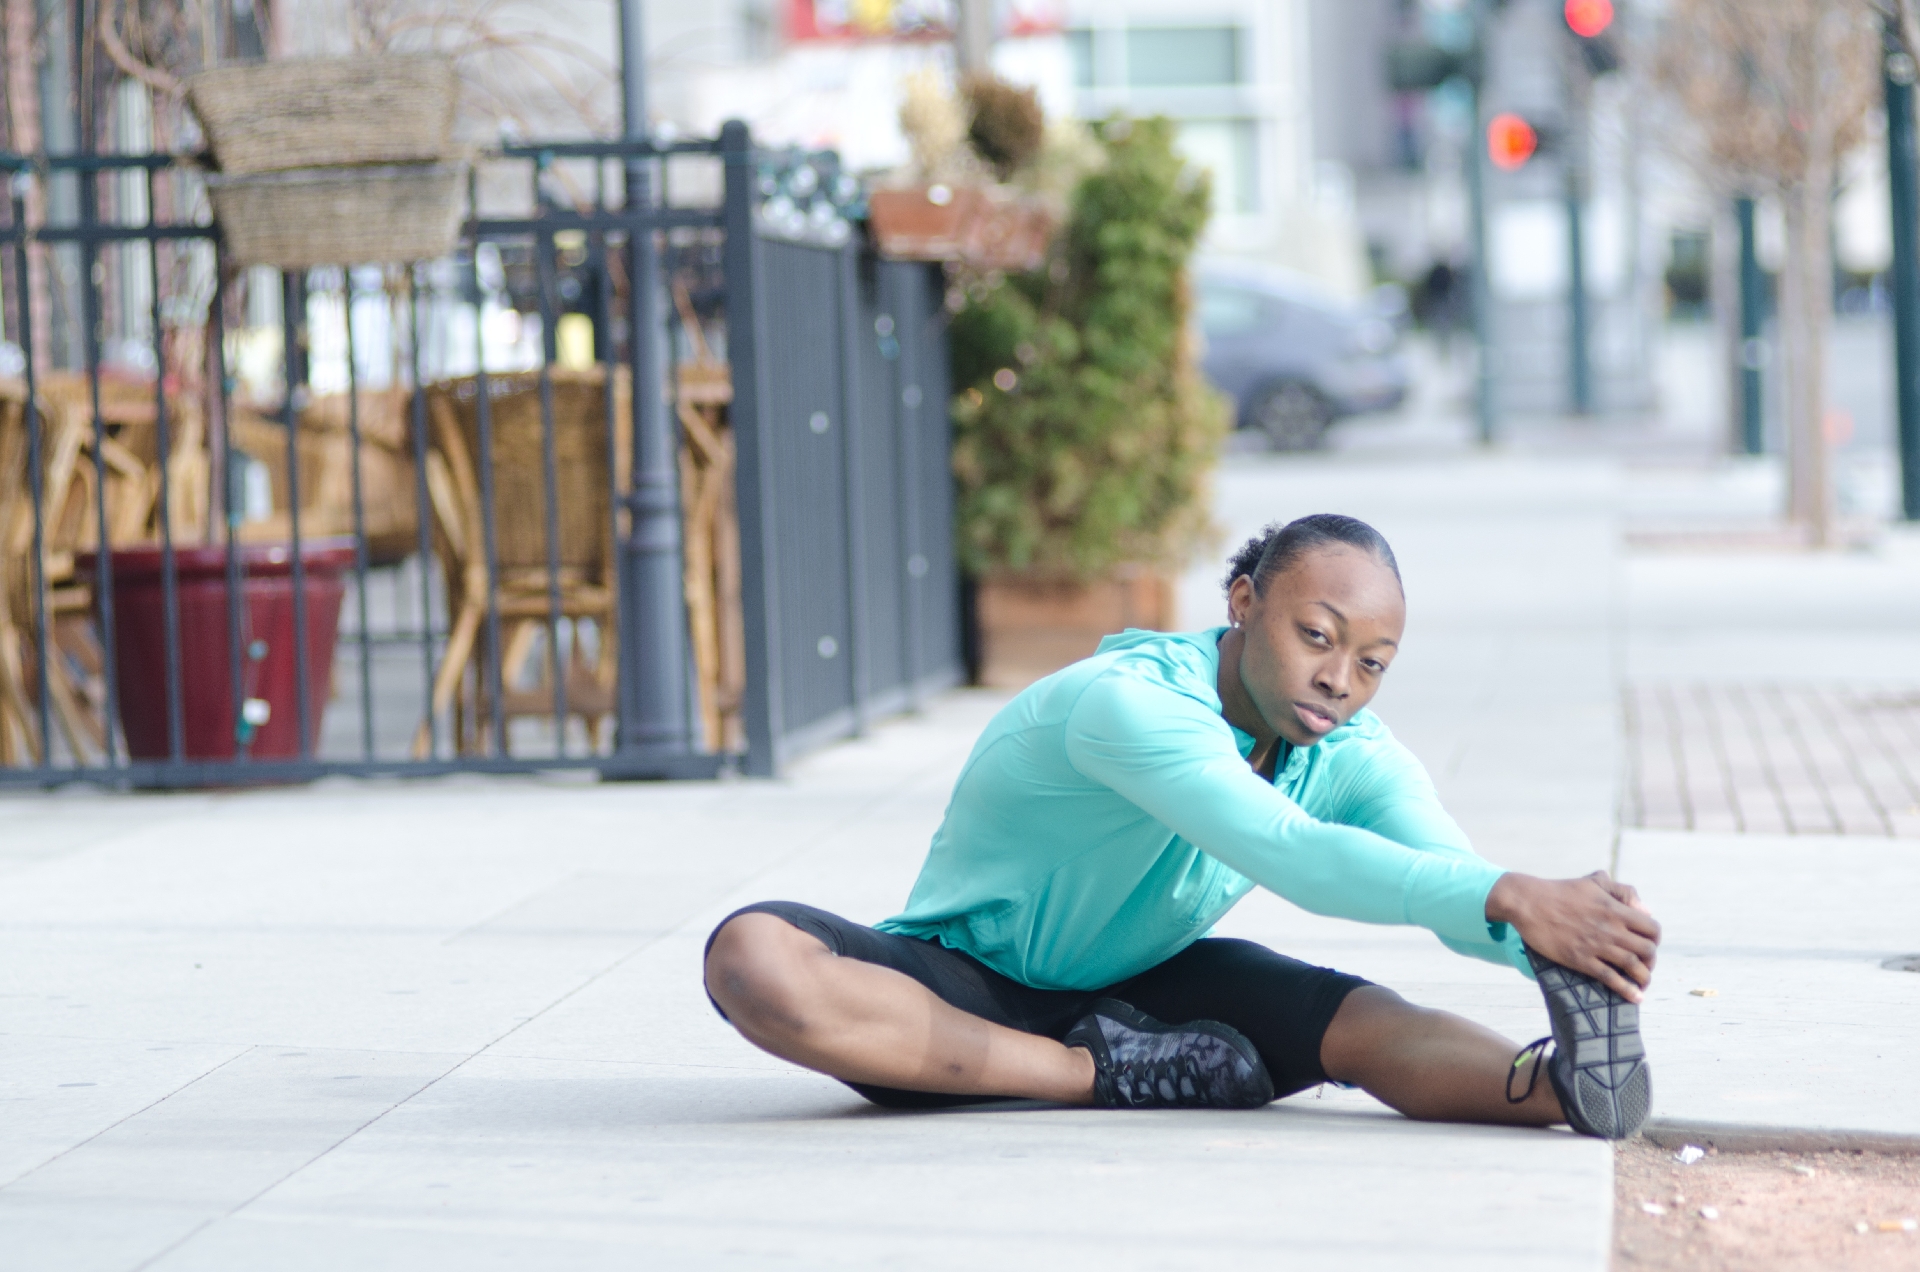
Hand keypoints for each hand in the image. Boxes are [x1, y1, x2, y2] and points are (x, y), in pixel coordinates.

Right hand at [1485, 870, 1660, 1001]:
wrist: (1528, 902)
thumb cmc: (1560, 890)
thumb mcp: (1595, 882)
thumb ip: (1622, 891)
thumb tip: (1645, 909)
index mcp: (1615, 909)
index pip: (1652, 928)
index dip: (1655, 939)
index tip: (1648, 945)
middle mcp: (1611, 928)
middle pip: (1647, 950)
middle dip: (1651, 961)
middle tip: (1644, 965)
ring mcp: (1596, 945)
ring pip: (1633, 966)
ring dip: (1644, 978)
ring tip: (1642, 983)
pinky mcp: (1580, 959)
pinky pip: (1611, 978)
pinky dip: (1627, 990)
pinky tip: (1635, 998)